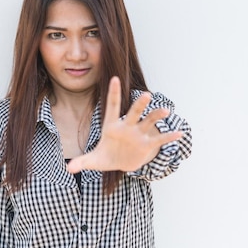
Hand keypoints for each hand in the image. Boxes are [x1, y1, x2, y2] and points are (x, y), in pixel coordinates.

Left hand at [66, 76, 182, 172]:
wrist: (120, 163)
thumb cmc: (106, 157)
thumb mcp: (93, 160)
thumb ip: (82, 162)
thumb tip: (69, 169)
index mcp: (112, 126)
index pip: (112, 107)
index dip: (113, 93)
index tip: (114, 78)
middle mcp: (127, 127)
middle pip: (133, 113)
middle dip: (139, 105)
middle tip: (146, 95)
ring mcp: (138, 135)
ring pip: (148, 122)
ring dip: (156, 116)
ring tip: (165, 110)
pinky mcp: (147, 145)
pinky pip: (158, 140)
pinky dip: (168, 138)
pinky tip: (178, 134)